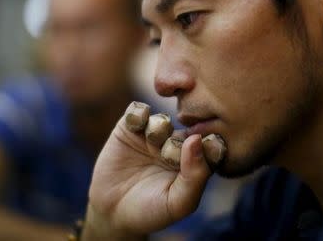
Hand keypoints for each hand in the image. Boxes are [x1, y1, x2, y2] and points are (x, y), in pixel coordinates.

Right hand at [87, 102, 212, 236]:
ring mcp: (152, 136)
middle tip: (167, 155)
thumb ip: (195, 176)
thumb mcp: (178, 203)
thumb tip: (197, 139)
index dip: (209, 144)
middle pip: (187, 130)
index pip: (211, 146)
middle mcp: (176, 146)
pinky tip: (136, 126)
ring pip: (163, 120)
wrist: (111, 213)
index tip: (202, 149)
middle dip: (178, 141)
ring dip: (159, 128)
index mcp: (194, 164)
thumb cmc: (150, 212)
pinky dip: (138, 113)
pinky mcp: (130, 128)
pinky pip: (138, 111)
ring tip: (152, 140)